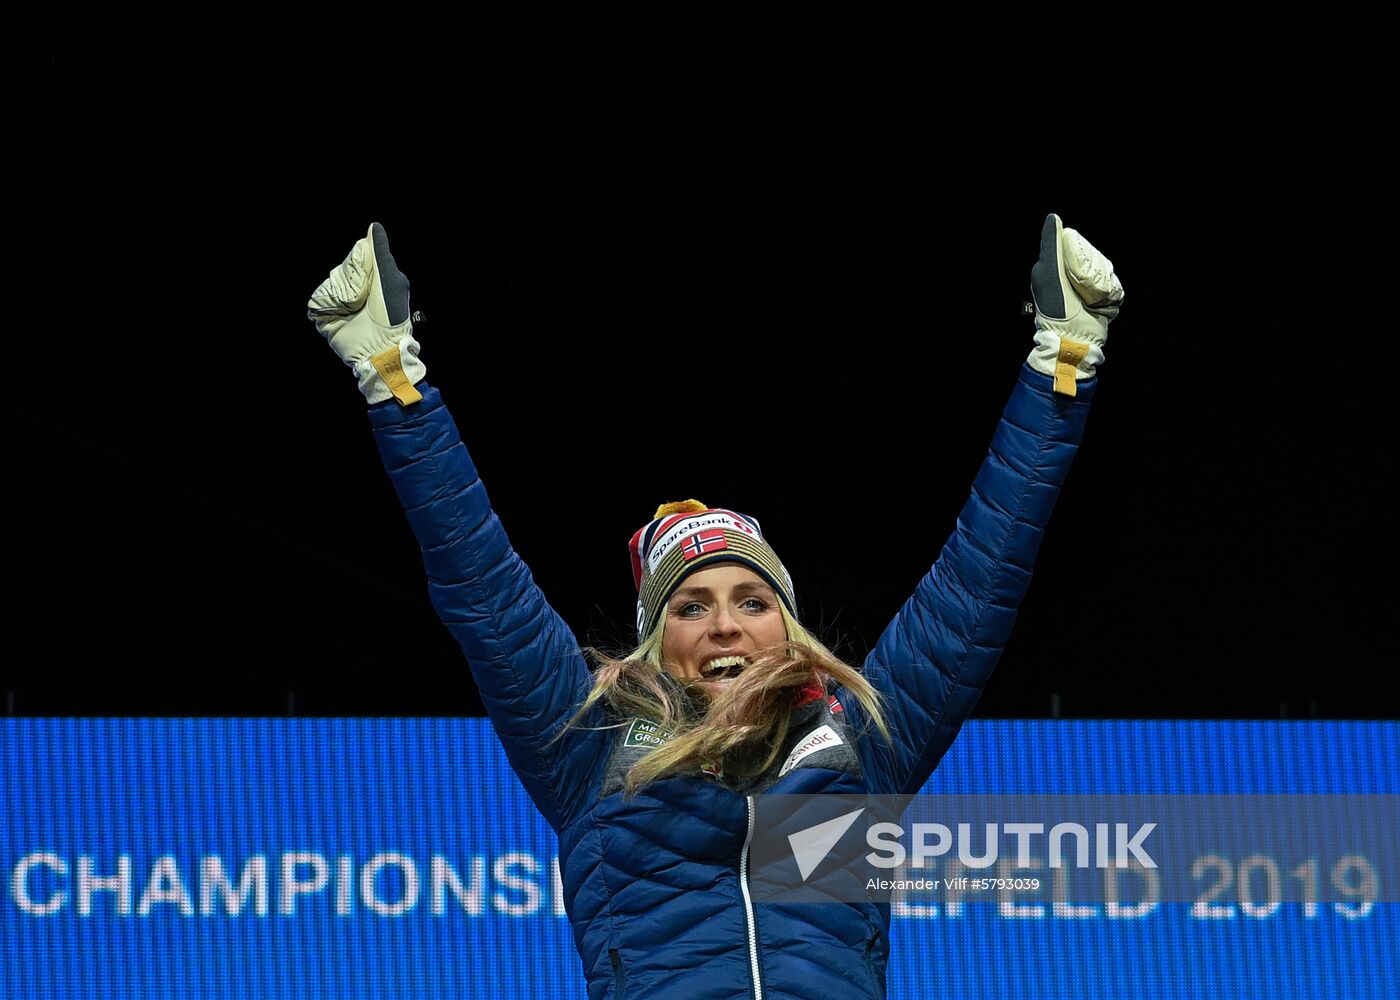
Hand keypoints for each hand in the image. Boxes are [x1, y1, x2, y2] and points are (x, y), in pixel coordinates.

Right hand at [307, 223, 424, 404]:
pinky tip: (343, 313)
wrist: (379, 347)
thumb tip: (373, 226)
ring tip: (355, 309)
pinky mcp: (326, 315)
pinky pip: (318, 299)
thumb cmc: (391, 316)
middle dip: (351, 281)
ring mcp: (339, 302)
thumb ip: (380, 253)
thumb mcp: (390, 279)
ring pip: (329, 283)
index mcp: (371, 277)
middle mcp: (353, 287)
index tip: (369, 279)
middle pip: (341, 269)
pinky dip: (330, 304)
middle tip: (363, 298)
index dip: (359, 264)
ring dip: (342, 294)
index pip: (355, 256)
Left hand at [1026, 214, 1123, 395]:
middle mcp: (1070, 275)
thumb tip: (1053, 217)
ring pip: (1106, 270)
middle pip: (1094, 257)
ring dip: (1103, 282)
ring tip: (1093, 298)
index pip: (1076, 245)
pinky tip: (1102, 302)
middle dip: (1093, 269)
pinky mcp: (1101, 299)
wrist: (1074, 338)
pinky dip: (1111, 292)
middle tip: (1084, 286)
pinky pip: (1114, 285)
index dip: (1081, 252)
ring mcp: (1087, 287)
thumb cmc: (1056, 306)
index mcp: (1054, 267)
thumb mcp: (1049, 271)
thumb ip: (1051, 244)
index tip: (1078, 267)